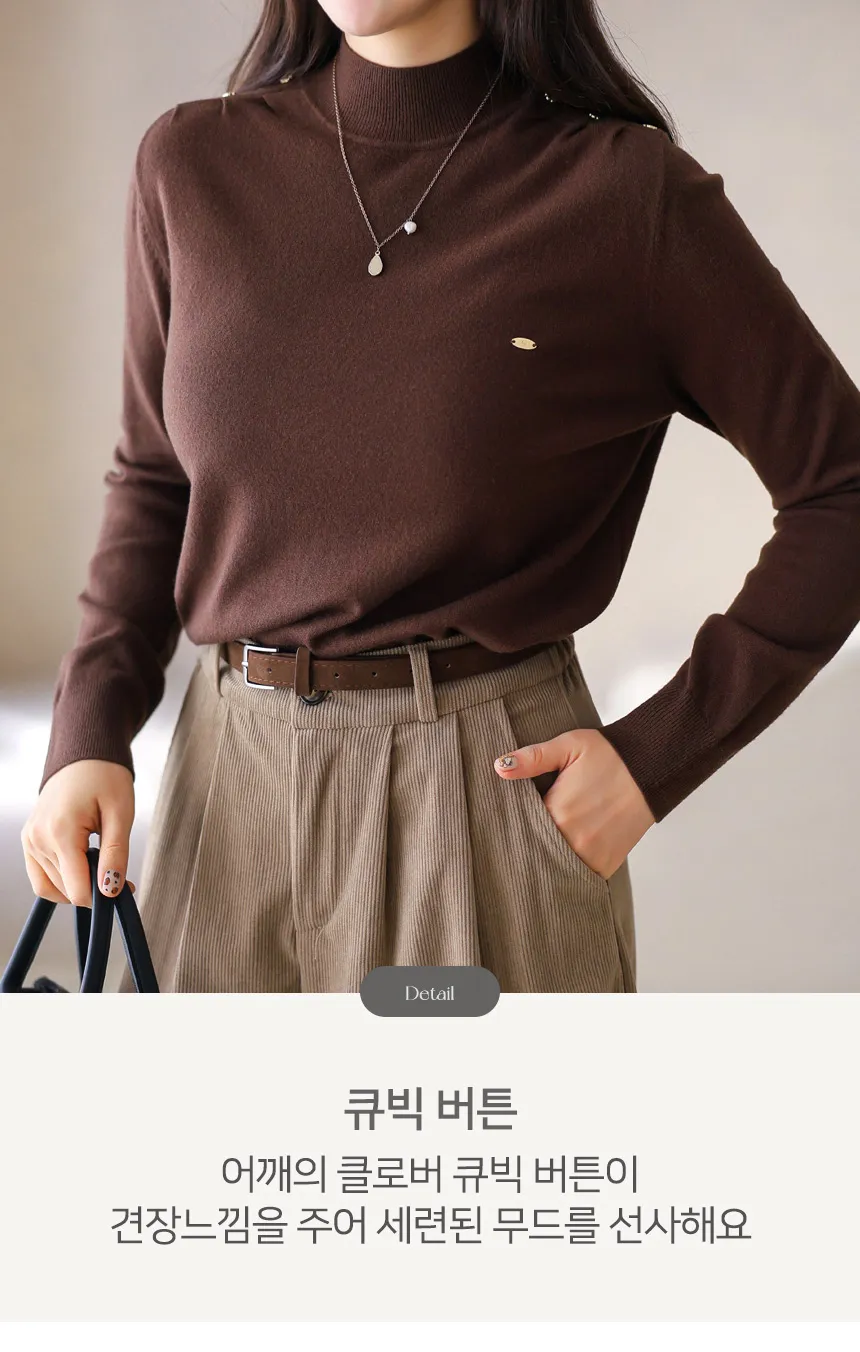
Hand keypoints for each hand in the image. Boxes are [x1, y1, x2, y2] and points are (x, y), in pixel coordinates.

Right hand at [21, 759, 136, 908]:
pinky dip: (61, 880)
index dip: (104, 896)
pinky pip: (41, 877)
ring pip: (53, 887)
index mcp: (60, 832)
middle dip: (95, 889)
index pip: (77, 890)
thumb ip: (115, 855)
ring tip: (99, 860)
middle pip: (66, 890)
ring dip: (78, 884)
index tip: (126, 887)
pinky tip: (82, 865)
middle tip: (118, 872)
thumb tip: (110, 890)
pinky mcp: (29, 840)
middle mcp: (38, 839)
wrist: (84, 756)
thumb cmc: (105, 777)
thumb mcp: (121, 814)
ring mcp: (30, 840)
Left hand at [494, 728, 654, 878]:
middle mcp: (574, 839)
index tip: (512, 821)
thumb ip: (533, 758)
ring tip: (544, 846)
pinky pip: (580, 876)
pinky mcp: (607, 864)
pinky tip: (565, 855)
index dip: (515, 825)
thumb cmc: (609, 755)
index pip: (521, 829)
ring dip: (550, 859)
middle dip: (530, 844)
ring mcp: (592, 855)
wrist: (651, 767)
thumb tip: (500, 768)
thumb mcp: (568, 746)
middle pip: (537, 851)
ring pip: (557, 867)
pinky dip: (572, 868)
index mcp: (558, 811)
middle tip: (526, 836)